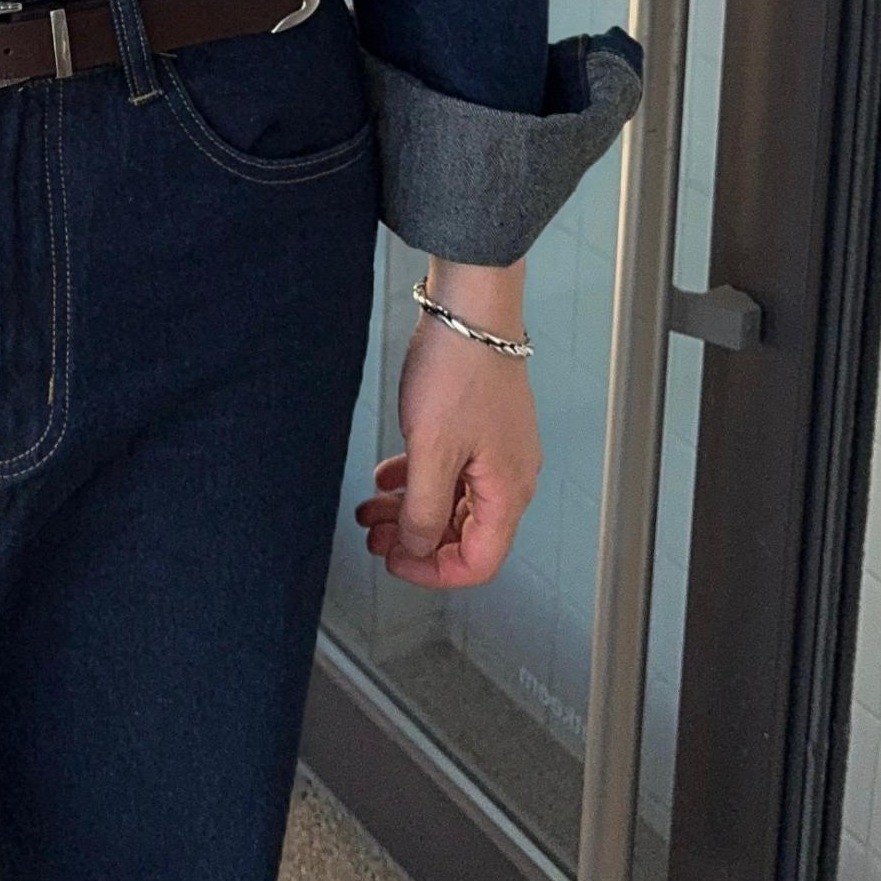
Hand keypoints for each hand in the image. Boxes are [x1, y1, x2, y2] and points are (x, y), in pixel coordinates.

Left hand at [354, 263, 540, 588]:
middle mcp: (508, 476)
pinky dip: (416, 480)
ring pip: (450, 502)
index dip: (433, 571)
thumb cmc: (460, 368)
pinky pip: (448, 471)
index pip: (478, 561)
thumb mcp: (431, 449)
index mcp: (507, 490)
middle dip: (415, 541)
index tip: (396, 561)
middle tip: (376, 538)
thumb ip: (424, 509)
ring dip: (410, 510)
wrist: (468, 309)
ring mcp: (494, 452)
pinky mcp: (477, 430)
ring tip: (372, 510)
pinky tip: (389, 476)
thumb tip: (418, 548)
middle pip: (463, 534)